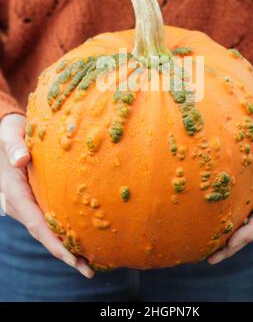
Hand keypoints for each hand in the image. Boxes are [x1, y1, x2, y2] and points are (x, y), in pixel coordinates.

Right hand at [0, 113, 93, 277]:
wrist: (9, 133)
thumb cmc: (11, 133)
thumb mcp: (9, 136)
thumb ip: (14, 146)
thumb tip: (20, 160)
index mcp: (14, 193)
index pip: (35, 224)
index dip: (53, 242)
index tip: (71, 257)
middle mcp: (21, 204)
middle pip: (44, 234)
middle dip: (66, 254)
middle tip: (90, 269)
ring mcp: (29, 205)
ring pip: (48, 230)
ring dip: (68, 247)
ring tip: (93, 262)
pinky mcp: (37, 200)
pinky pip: (51, 220)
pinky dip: (66, 233)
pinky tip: (85, 239)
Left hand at [208, 100, 252, 264]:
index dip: (247, 232)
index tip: (230, 244)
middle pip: (248, 224)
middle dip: (232, 244)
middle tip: (210, 258)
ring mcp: (251, 186)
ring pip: (237, 215)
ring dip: (223, 234)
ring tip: (202, 250)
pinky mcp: (239, 178)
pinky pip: (229, 199)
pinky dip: (219, 213)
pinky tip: (201, 219)